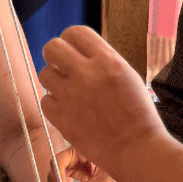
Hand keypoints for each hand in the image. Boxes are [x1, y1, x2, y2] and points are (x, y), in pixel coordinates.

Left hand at [39, 26, 166, 181]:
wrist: (136, 149)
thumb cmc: (137, 114)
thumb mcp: (127, 76)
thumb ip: (102, 61)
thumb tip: (79, 52)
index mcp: (107, 60)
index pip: (75, 32)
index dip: (71, 39)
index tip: (73, 50)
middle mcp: (86, 74)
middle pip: (52, 47)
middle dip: (55, 55)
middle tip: (63, 66)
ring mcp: (71, 96)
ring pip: (45, 73)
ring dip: (54, 80)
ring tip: (69, 91)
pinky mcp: (62, 118)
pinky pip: (45, 101)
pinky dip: (54, 104)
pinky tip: (68, 109)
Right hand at [49, 147, 119, 181]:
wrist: (123, 169)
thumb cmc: (117, 168)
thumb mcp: (105, 180)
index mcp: (79, 150)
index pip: (59, 160)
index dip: (58, 175)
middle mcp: (72, 155)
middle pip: (54, 168)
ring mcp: (72, 163)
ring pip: (55, 176)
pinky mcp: (73, 171)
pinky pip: (61, 180)